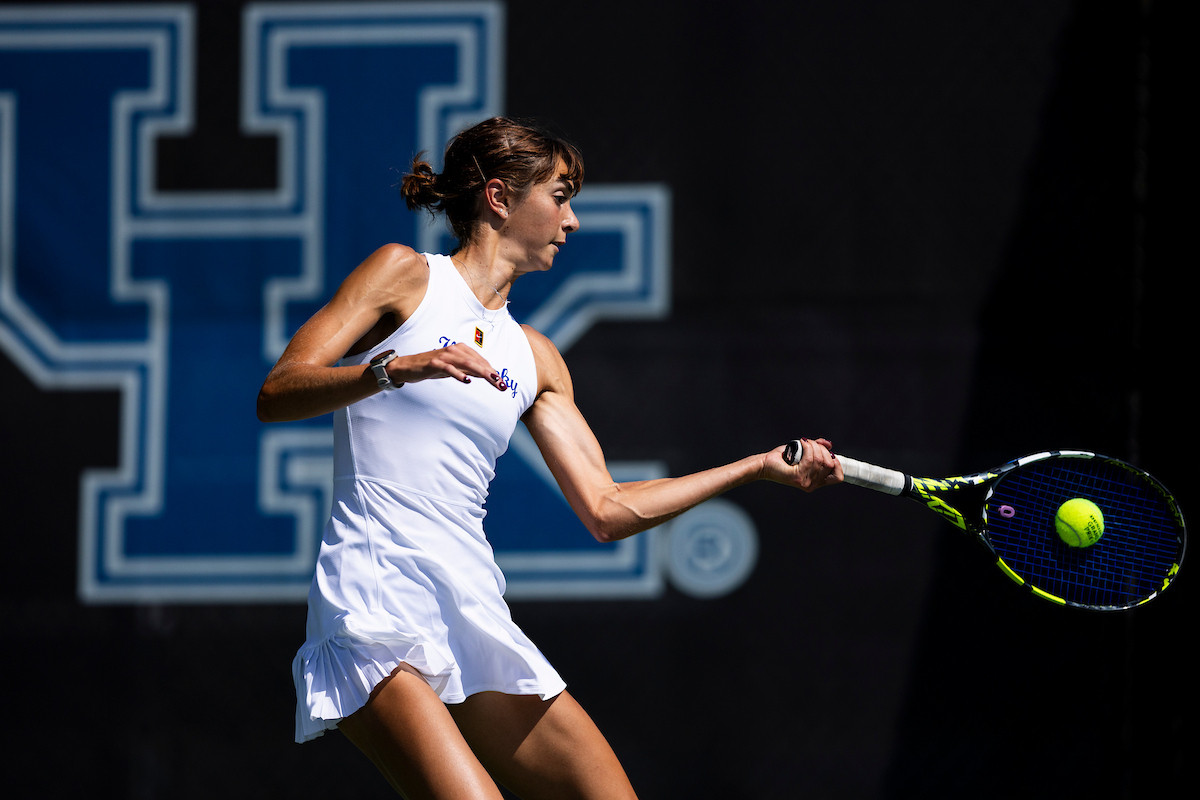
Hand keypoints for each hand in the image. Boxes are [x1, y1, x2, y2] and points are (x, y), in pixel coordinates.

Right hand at [388, 343, 508, 390]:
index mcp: (460, 349)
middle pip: (477, 362)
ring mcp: (444, 356)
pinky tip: (467, 380)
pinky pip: (449, 368)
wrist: (408, 366)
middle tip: (502, 385)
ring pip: (467, 363)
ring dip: (481, 372)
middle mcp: (454, 350)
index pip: (480, 361)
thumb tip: (485, 375)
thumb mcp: (453, 368)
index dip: (492, 371)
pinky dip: (458, 374)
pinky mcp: (434, 363)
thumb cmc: (433, 367)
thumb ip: (468, 370)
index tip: (502, 383)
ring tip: (492, 381)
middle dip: (491, 373)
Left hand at [763, 437, 841, 491]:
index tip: (829, 454)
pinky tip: (802, 443)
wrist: (765, 464)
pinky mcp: (797, 477)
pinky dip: (807, 447)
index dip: (837, 463)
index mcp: (816, 482)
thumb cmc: (783, 459)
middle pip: (829, 464)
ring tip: (805, 442)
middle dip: (822, 449)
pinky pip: (809, 459)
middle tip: (811, 443)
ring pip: (819, 460)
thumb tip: (829, 444)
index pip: (837, 477)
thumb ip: (817, 448)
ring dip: (814, 446)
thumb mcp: (804, 452)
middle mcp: (812, 485)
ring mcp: (805, 482)